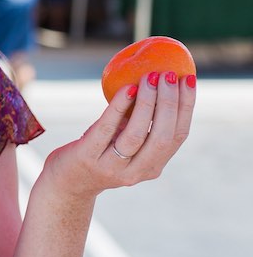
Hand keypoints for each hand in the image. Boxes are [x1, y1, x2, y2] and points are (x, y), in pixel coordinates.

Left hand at [44, 71, 196, 198]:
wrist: (67, 182)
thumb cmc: (100, 152)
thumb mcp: (126, 141)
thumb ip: (142, 120)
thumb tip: (158, 76)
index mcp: (153, 166)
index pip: (178, 136)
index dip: (186, 107)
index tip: (190, 80)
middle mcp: (136, 171)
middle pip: (161, 137)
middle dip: (169, 103)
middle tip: (169, 74)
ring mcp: (111, 167)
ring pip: (136, 135)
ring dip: (147, 103)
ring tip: (150, 77)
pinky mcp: (87, 158)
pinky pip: (106, 129)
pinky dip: (119, 107)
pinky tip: (127, 89)